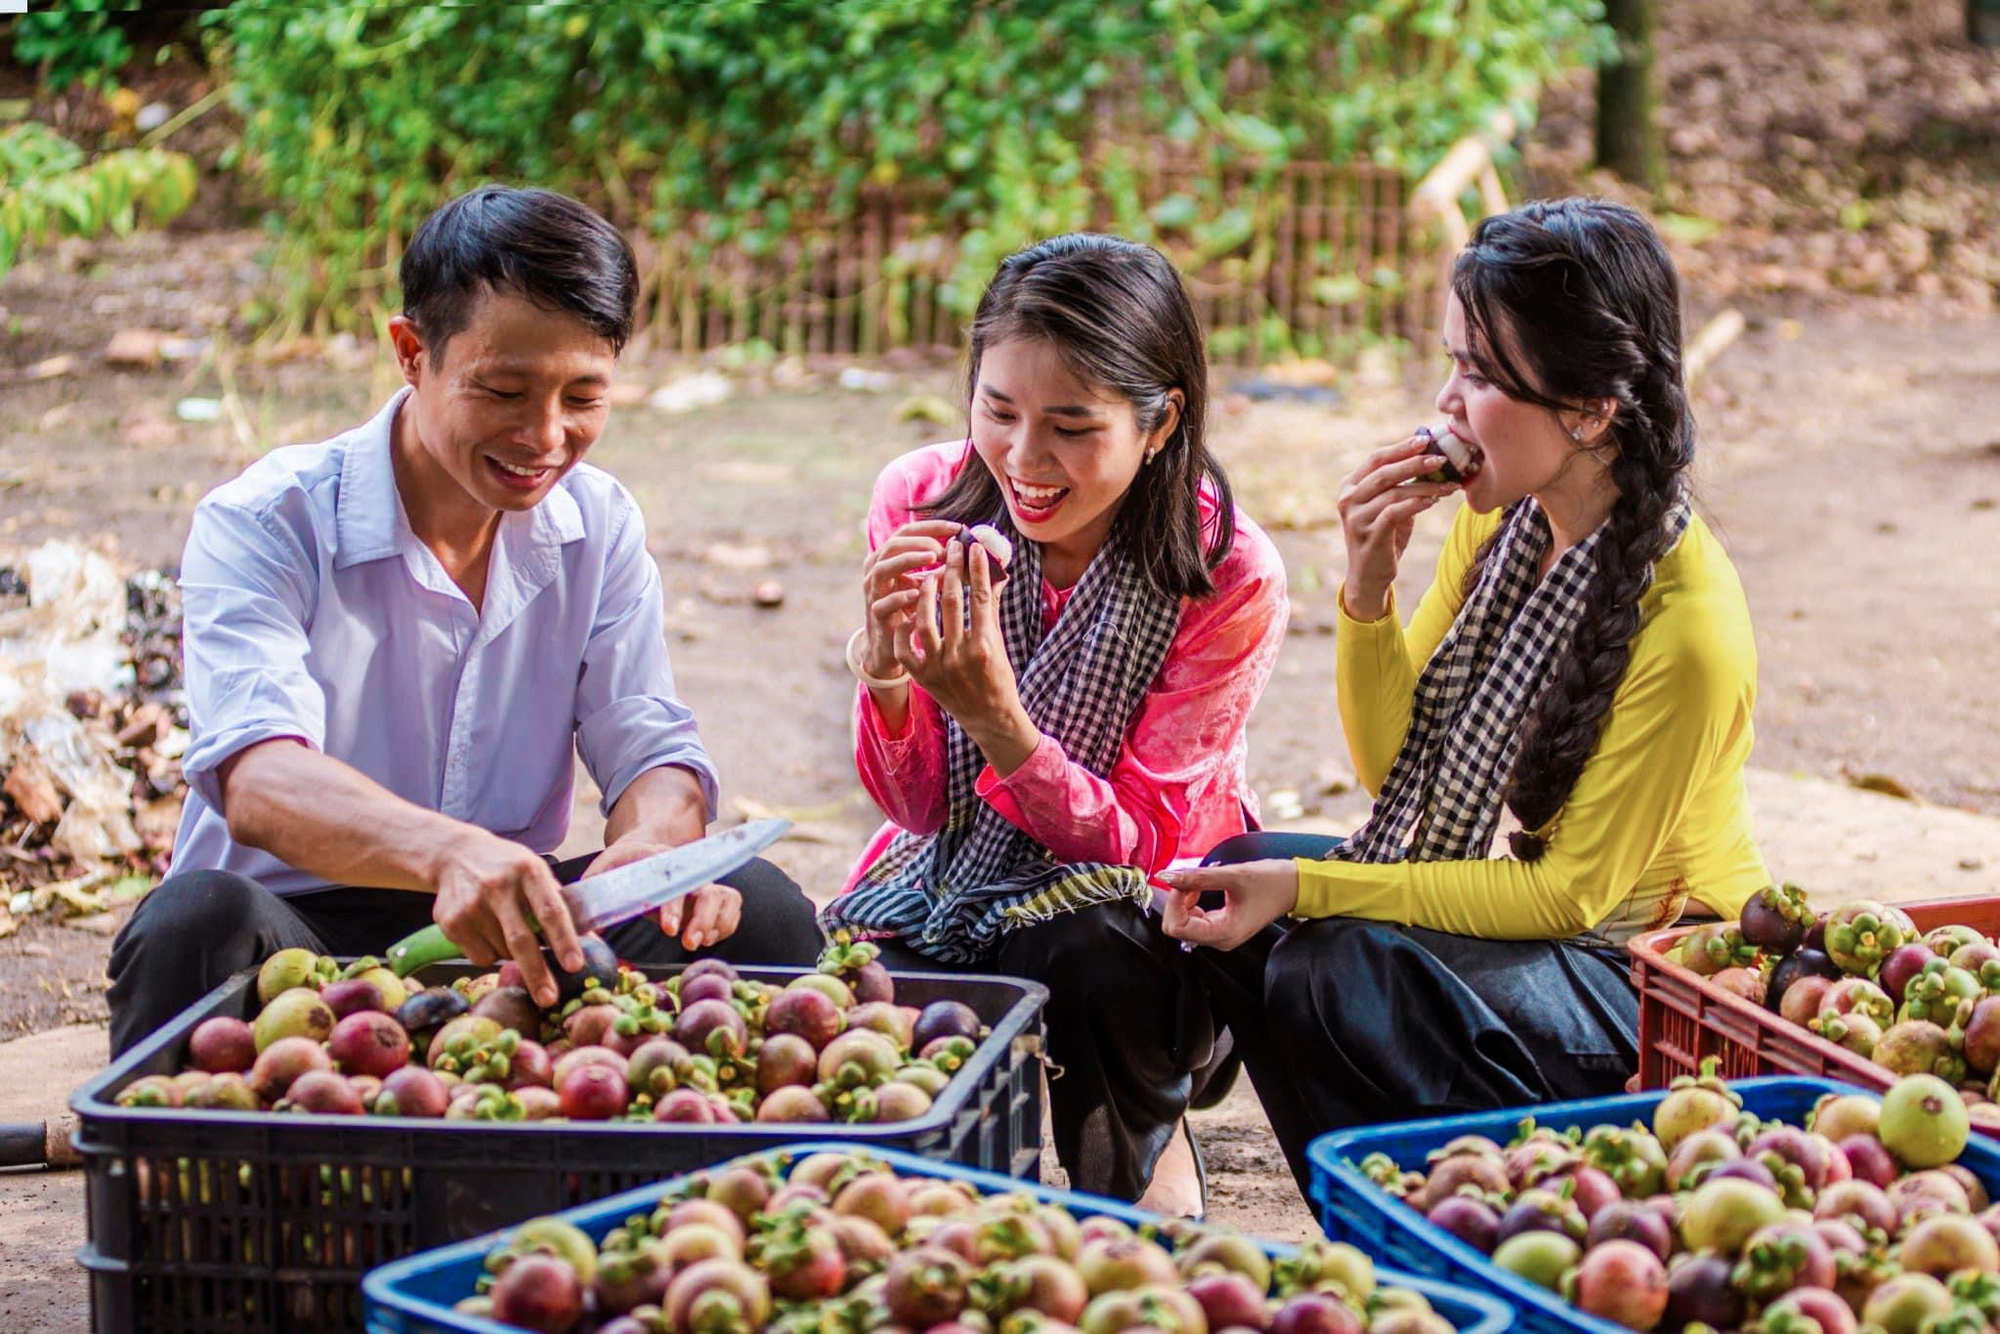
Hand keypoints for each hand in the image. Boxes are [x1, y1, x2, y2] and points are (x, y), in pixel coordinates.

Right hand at [430, 828, 583, 1007]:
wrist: (454, 855)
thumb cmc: (507, 868)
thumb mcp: (535, 872)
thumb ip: (559, 904)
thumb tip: (592, 941)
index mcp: (528, 871)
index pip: (550, 910)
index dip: (564, 940)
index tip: (574, 965)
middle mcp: (498, 886)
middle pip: (521, 939)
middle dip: (537, 973)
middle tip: (549, 999)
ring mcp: (471, 904)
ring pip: (501, 953)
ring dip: (513, 956)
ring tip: (507, 930)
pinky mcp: (450, 920)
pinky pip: (479, 957)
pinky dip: (490, 954)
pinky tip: (486, 930)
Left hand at [586, 798, 740, 949]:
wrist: (644, 851)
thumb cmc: (621, 866)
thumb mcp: (602, 872)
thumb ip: (591, 897)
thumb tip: (580, 931)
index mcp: (660, 863)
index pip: (673, 884)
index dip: (673, 907)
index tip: (668, 930)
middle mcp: (687, 872)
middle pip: (707, 892)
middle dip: (701, 920)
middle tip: (688, 943)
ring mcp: (703, 883)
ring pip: (725, 898)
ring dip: (716, 924)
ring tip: (698, 943)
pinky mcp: (714, 896)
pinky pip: (732, 909)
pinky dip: (725, 926)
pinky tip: (708, 939)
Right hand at [859, 520, 962, 682]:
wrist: (891, 645)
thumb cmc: (912, 611)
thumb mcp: (927, 585)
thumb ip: (943, 569)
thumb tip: (974, 555)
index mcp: (890, 559)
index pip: (908, 532)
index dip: (932, 527)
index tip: (958, 528)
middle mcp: (877, 571)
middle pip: (893, 544)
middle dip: (920, 542)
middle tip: (945, 547)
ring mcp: (874, 593)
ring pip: (882, 568)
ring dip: (908, 560)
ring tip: (933, 559)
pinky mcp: (876, 615)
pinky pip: (882, 603)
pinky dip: (899, 596)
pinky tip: (917, 592)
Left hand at [897, 537, 1035, 770]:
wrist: (989, 717)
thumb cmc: (998, 675)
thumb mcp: (999, 642)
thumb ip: (991, 607)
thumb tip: (995, 571)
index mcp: (985, 645)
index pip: (979, 597)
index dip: (975, 569)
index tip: (972, 547)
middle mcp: (961, 656)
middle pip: (952, 603)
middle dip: (951, 571)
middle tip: (950, 548)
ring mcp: (939, 667)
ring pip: (924, 621)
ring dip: (924, 594)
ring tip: (927, 575)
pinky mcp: (923, 677)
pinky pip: (905, 647)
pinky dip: (904, 628)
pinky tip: (910, 611)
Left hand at [1156, 860, 1300, 951]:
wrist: (1293, 886)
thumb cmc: (1270, 882)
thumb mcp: (1232, 875)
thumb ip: (1197, 877)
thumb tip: (1166, 877)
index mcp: (1223, 934)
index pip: (1177, 927)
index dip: (1175, 903)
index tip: (1185, 882)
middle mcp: (1220, 940)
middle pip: (1176, 926)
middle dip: (1178, 901)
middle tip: (1192, 880)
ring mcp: (1220, 935)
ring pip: (1182, 922)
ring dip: (1184, 899)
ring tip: (1201, 881)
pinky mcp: (1220, 927)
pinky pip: (1193, 918)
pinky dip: (1191, 901)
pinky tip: (1202, 887)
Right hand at [1337, 433, 1460, 620]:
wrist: (1369, 576)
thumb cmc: (1383, 537)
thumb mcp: (1389, 507)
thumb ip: (1401, 486)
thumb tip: (1431, 459)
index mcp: (1350, 486)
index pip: (1376, 459)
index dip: (1401, 448)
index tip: (1425, 439)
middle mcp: (1348, 500)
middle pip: (1384, 473)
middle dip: (1415, 464)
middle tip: (1441, 460)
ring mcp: (1356, 518)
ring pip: (1394, 493)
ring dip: (1425, 487)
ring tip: (1448, 486)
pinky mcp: (1369, 536)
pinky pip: (1395, 513)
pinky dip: (1417, 504)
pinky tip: (1433, 502)